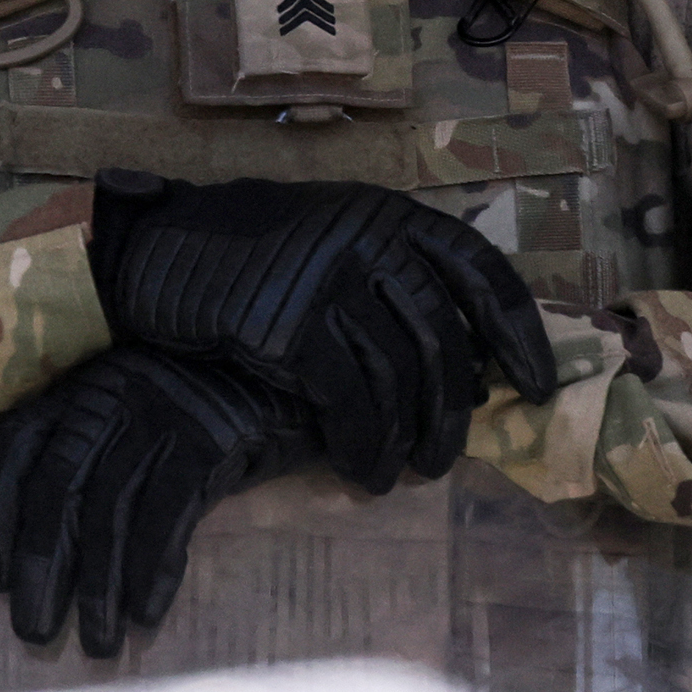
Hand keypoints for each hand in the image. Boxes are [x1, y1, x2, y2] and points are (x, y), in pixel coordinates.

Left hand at [0, 346, 313, 659]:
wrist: (292, 365)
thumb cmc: (207, 407)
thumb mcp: (138, 417)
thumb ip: (98, 458)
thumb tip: (60, 551)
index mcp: (80, 390)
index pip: (15, 452)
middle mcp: (109, 395)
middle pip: (58, 489)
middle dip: (43, 569)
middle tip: (36, 633)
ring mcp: (157, 412)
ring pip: (109, 509)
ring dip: (98, 587)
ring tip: (98, 644)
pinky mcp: (205, 437)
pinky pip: (166, 514)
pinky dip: (151, 571)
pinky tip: (146, 616)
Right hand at [86, 172, 555, 494]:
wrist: (153, 251)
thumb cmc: (249, 256)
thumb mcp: (333, 241)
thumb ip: (392, 283)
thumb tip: (468, 367)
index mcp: (391, 215)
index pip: (482, 272)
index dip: (520, 334)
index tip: (538, 388)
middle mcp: (371, 240)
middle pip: (443, 340)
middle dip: (453, 412)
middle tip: (445, 461)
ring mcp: (331, 281)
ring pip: (400, 378)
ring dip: (408, 440)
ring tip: (401, 476)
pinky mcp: (291, 327)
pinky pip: (350, 402)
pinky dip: (362, 445)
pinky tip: (359, 471)